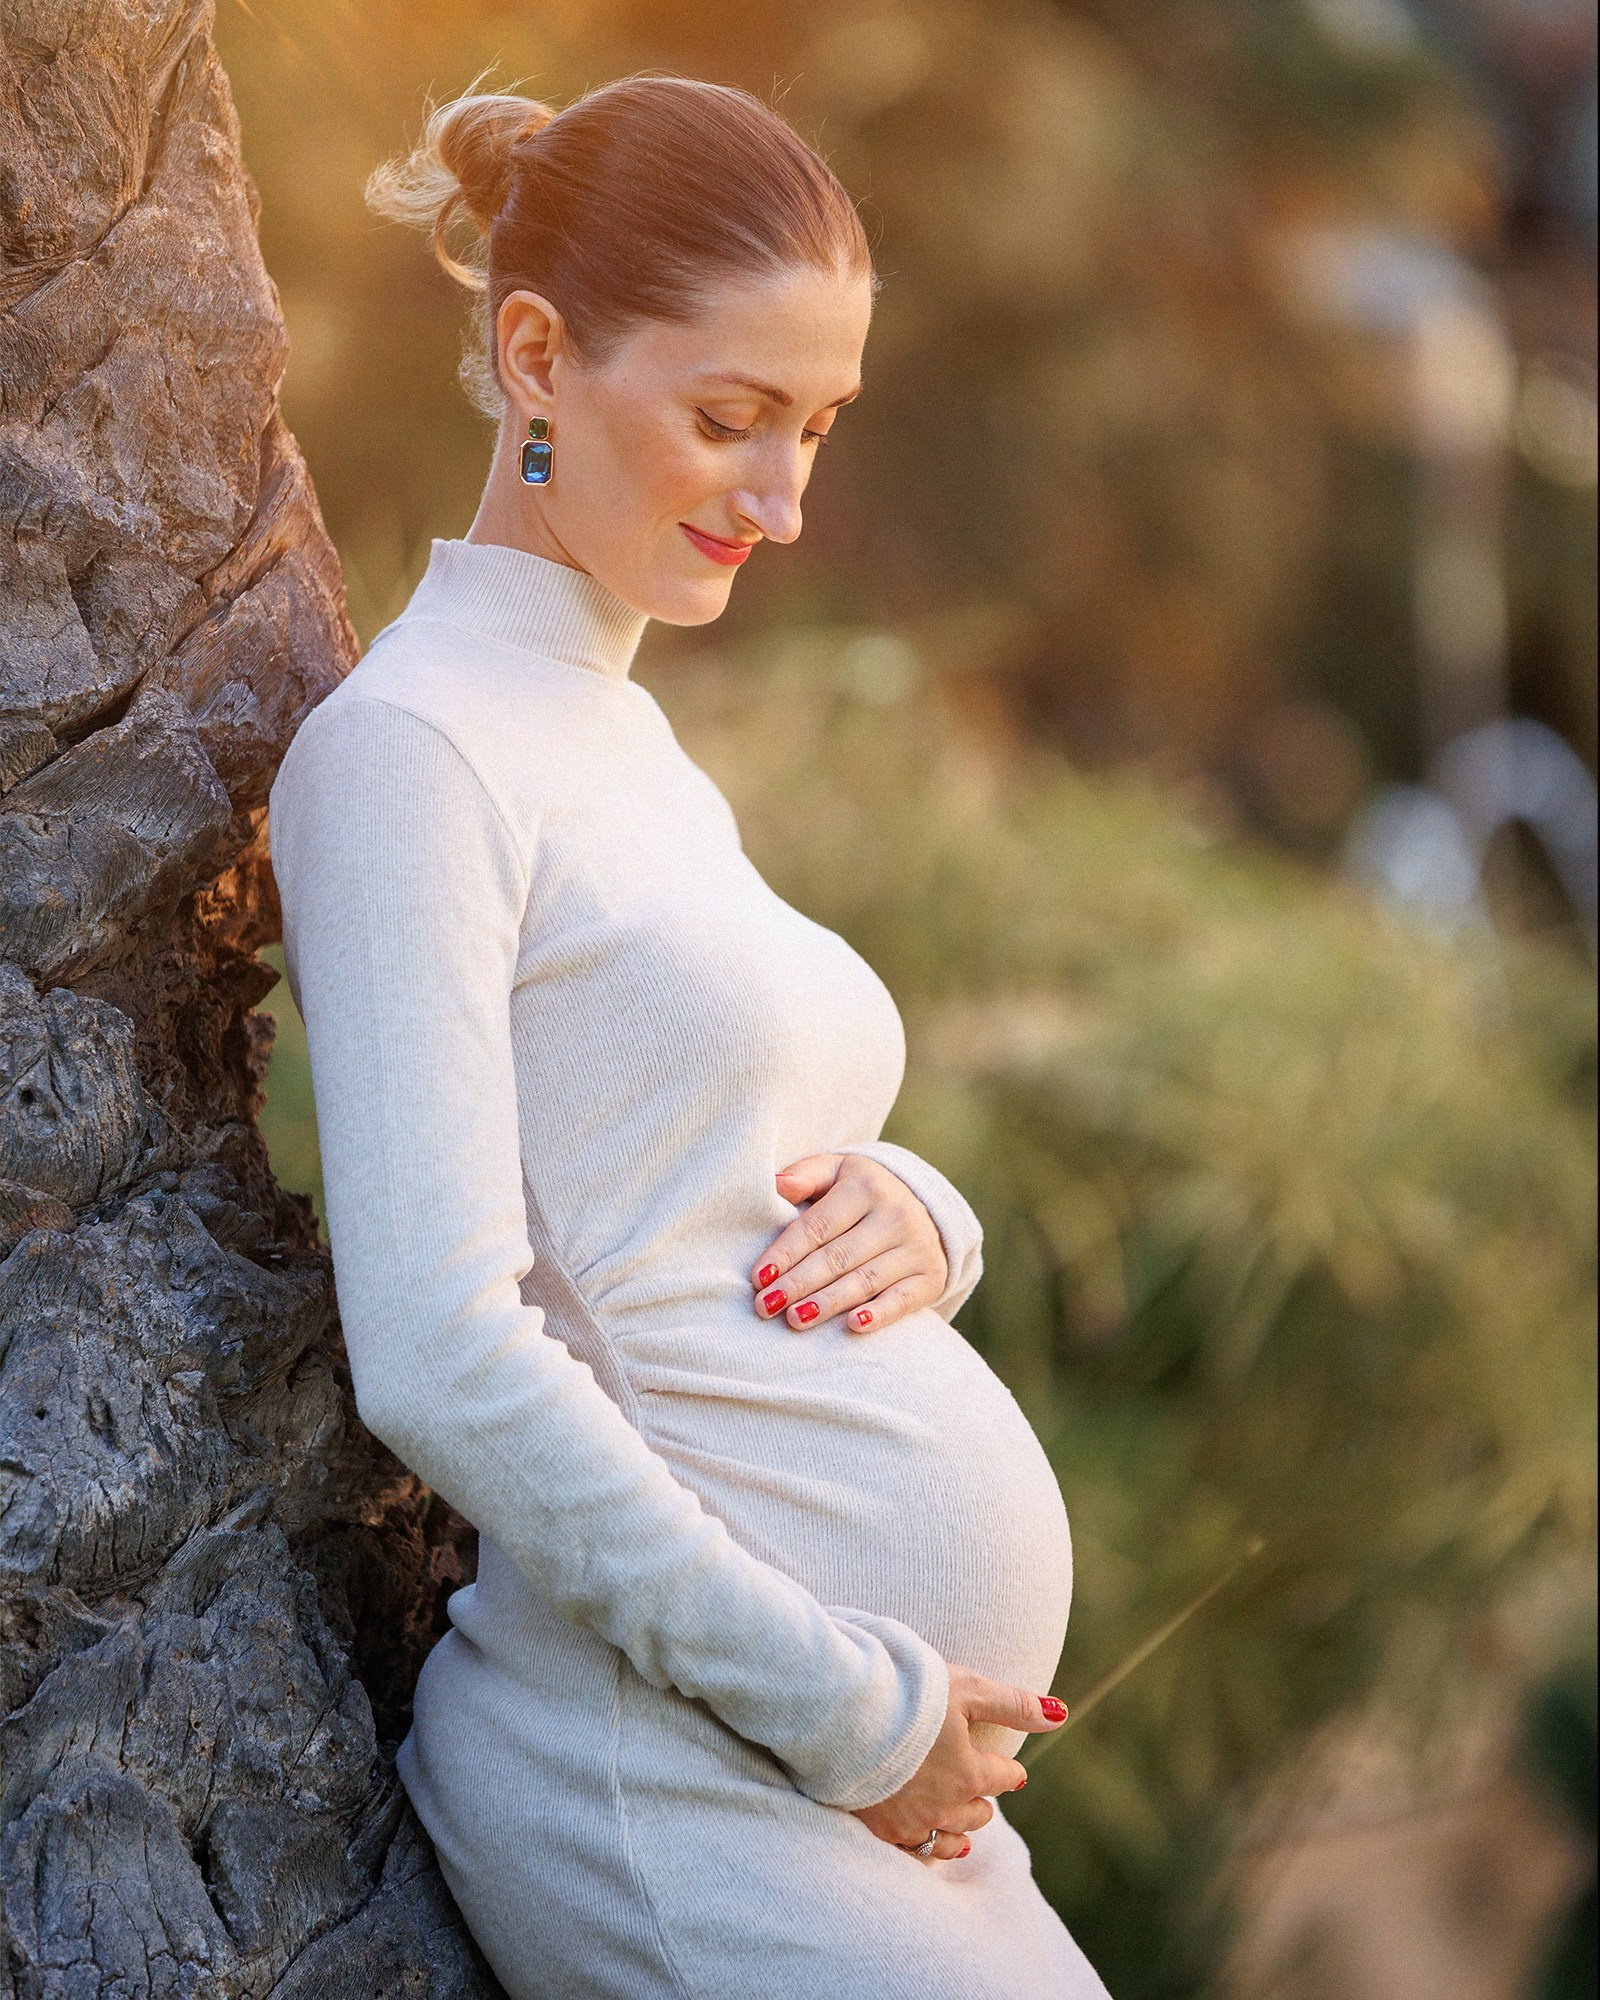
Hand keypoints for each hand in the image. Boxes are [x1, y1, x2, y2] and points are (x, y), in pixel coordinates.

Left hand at [751, 1152, 948, 1333]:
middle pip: (838, 1256)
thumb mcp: (836, 1172)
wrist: (925, 1207)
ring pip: (865, 1280)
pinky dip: (879, 1314)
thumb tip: (774, 1184)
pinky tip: (853, 1325)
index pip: (818, 1226)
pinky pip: (903, 1299)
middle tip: (766, 1306)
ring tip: (795, 1319)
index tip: (758, 1278)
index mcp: (866, 1186)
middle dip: (798, 1283)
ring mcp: (917, 1247)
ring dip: (828, 1302)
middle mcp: (895, 1215)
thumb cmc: (861, 1193)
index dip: (786, 1253)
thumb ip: (805, 1176)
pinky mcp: (930, 1276)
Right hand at [852, 1667, 1067, 1860]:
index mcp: (970, 1772)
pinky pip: (911, 1853)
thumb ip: (1013, 1704)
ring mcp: (911, 1822)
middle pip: (977, 1813)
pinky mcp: (878, 1830)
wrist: (843, 1713)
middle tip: (983, 1794)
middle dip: (983, 1801)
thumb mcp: (967, 1688)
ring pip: (948, 1839)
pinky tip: (922, 1843)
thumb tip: (1060, 1713)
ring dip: (958, 1831)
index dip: (1009, 1770)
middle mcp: (945, 1805)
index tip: (1013, 1770)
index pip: (1004, 1777)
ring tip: (962, 1833)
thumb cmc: (907, 1693)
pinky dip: (923, 1848)